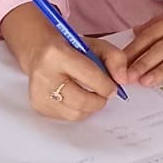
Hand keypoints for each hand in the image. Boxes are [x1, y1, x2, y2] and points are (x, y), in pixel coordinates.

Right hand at [0, 3, 127, 120]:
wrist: (39, 53)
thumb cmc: (69, 48)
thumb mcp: (94, 45)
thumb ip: (115, 58)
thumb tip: (123, 80)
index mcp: (56, 54)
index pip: (88, 75)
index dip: (106, 85)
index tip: (113, 87)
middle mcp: (43, 75)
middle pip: (82, 101)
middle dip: (99, 100)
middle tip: (103, 94)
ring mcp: (39, 93)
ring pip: (76, 113)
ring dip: (89, 107)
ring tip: (88, 93)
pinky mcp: (39, 106)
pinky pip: (68, 117)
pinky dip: (78, 109)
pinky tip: (75, 96)